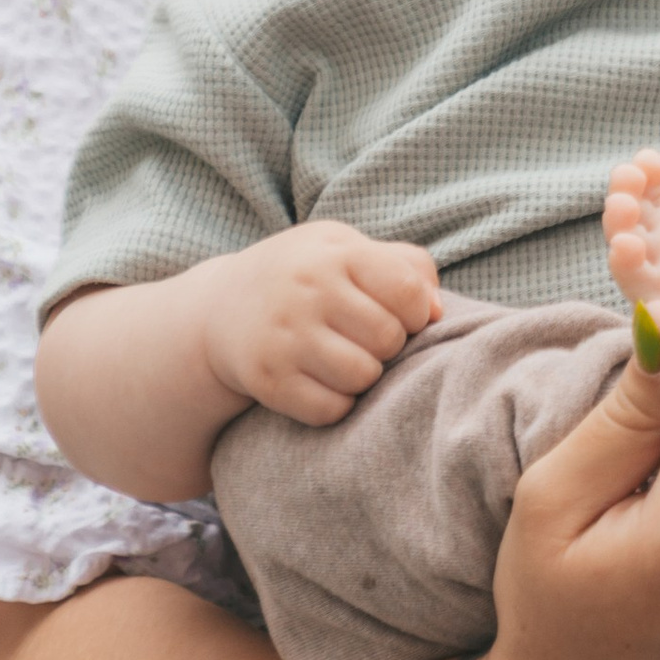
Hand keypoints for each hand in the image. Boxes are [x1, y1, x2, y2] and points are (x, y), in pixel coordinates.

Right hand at [199, 222, 442, 424]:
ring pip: (363, 378)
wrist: (222, 308)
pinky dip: (336, 404)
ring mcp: (283, 336)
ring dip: (364, 377)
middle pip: (389, 340)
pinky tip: (321, 382)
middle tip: (363, 339)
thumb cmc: (307, 276)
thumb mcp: (348, 249)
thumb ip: (406, 267)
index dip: (415, 313)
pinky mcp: (267, 379)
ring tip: (344, 359)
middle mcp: (307, 290)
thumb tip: (437, 312)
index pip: (408, 293)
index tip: (396, 315)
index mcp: (336, 252)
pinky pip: (331, 410)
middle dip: (387, 346)